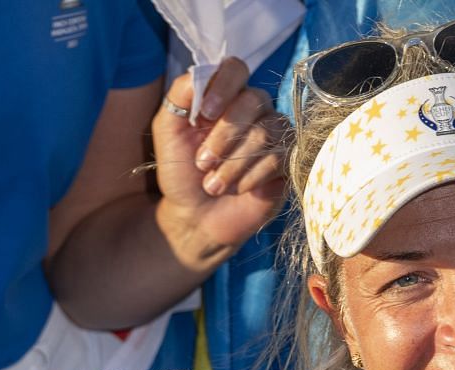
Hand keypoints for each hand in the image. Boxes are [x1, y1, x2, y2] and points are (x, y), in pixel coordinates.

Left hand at [152, 58, 286, 261]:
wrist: (196, 217)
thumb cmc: (181, 172)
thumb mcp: (168, 131)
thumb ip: (180, 96)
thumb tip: (201, 73)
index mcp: (225, 96)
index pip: (235, 68)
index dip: (223, 86)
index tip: (204, 113)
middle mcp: (253, 109)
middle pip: (254, 99)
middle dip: (224, 135)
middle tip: (202, 163)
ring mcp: (274, 134)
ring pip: (266, 132)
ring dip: (233, 163)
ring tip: (213, 184)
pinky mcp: (286, 161)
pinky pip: (278, 158)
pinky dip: (251, 177)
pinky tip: (238, 189)